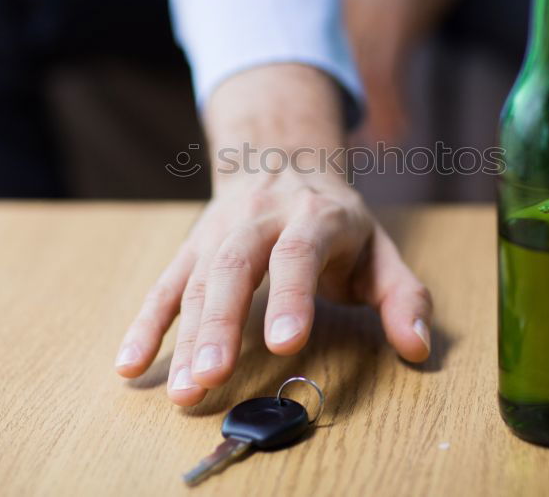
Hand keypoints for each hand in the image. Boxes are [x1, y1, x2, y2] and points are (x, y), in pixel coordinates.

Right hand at [114, 66, 431, 405]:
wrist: (282, 158)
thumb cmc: (336, 219)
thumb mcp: (381, 248)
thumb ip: (404, 297)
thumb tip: (417, 347)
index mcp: (315, 216)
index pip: (298, 254)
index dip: (290, 297)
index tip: (283, 344)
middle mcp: (261, 218)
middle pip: (235, 266)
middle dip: (221, 324)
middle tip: (213, 377)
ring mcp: (220, 231)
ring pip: (197, 280)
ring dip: (185, 337)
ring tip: (183, 391)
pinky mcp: (193, 247)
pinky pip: (165, 285)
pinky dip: (146, 325)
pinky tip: (132, 364)